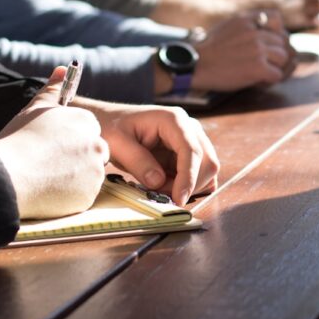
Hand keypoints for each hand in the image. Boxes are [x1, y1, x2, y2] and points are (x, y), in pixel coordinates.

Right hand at [0, 66, 108, 218]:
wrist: (8, 175)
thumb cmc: (19, 139)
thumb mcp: (35, 108)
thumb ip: (53, 89)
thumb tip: (62, 69)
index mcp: (86, 122)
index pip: (88, 131)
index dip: (70, 140)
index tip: (53, 147)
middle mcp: (97, 145)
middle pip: (93, 152)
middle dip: (77, 158)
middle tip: (50, 164)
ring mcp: (95, 172)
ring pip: (89, 175)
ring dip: (74, 177)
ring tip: (46, 177)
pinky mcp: (89, 196)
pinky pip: (83, 195)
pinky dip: (70, 195)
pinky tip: (49, 191)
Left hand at [87, 103, 219, 205]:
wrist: (111, 122)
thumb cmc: (112, 128)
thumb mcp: (117, 144)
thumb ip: (138, 162)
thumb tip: (158, 181)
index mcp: (173, 120)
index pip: (191, 150)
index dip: (188, 177)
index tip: (178, 199)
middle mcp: (189, 127)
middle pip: (207, 161)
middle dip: (189, 184)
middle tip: (162, 195)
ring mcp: (191, 140)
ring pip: (206, 170)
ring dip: (188, 186)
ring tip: (160, 187)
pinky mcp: (188, 153)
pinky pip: (199, 174)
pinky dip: (188, 186)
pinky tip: (167, 186)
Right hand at [191, 10, 296, 90]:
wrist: (195, 65)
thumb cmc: (208, 50)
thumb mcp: (227, 26)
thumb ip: (247, 25)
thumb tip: (266, 32)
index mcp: (247, 19)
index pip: (276, 18)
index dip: (276, 31)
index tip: (267, 42)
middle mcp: (255, 32)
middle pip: (283, 41)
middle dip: (276, 53)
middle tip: (264, 63)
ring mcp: (258, 49)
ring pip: (284, 58)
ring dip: (275, 67)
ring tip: (260, 73)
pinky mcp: (258, 67)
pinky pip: (277, 75)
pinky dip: (269, 81)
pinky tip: (257, 81)